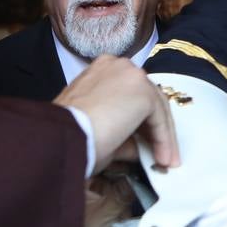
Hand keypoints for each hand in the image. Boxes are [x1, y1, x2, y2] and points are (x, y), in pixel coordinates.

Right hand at [55, 56, 178, 171]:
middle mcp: (119, 66)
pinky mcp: (143, 91)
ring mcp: (132, 75)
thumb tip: (139, 148)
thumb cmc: (71, 136)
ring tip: (164, 161)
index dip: (140, 121)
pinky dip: (163, 139)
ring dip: (162, 136)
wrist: (62, 137)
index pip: (131, 94)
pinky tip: (163, 158)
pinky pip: (159, 119)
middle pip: (147, 98)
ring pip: (156, 108)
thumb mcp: (99, 130)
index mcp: (103, 70)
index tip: (147, 143)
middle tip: (161, 154)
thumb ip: (123, 135)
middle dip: (154, 128)